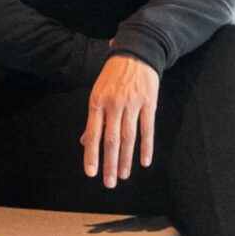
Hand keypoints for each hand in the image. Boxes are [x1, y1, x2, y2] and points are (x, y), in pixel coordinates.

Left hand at [81, 53, 159, 188]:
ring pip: (128, 137)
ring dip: (125, 159)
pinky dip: (146, 146)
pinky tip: (144, 161)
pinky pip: (147, 128)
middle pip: (111, 139)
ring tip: (123, 176)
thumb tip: (85, 141)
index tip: (91, 173)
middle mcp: (113, 104)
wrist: (136, 52)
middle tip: (109, 183)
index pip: (93, 133)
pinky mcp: (149, 102)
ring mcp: (132, 103)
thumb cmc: (114, 75)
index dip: (92, 154)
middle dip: (109, 163)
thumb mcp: (98, 92)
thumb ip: (94, 118)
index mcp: (97, 102)